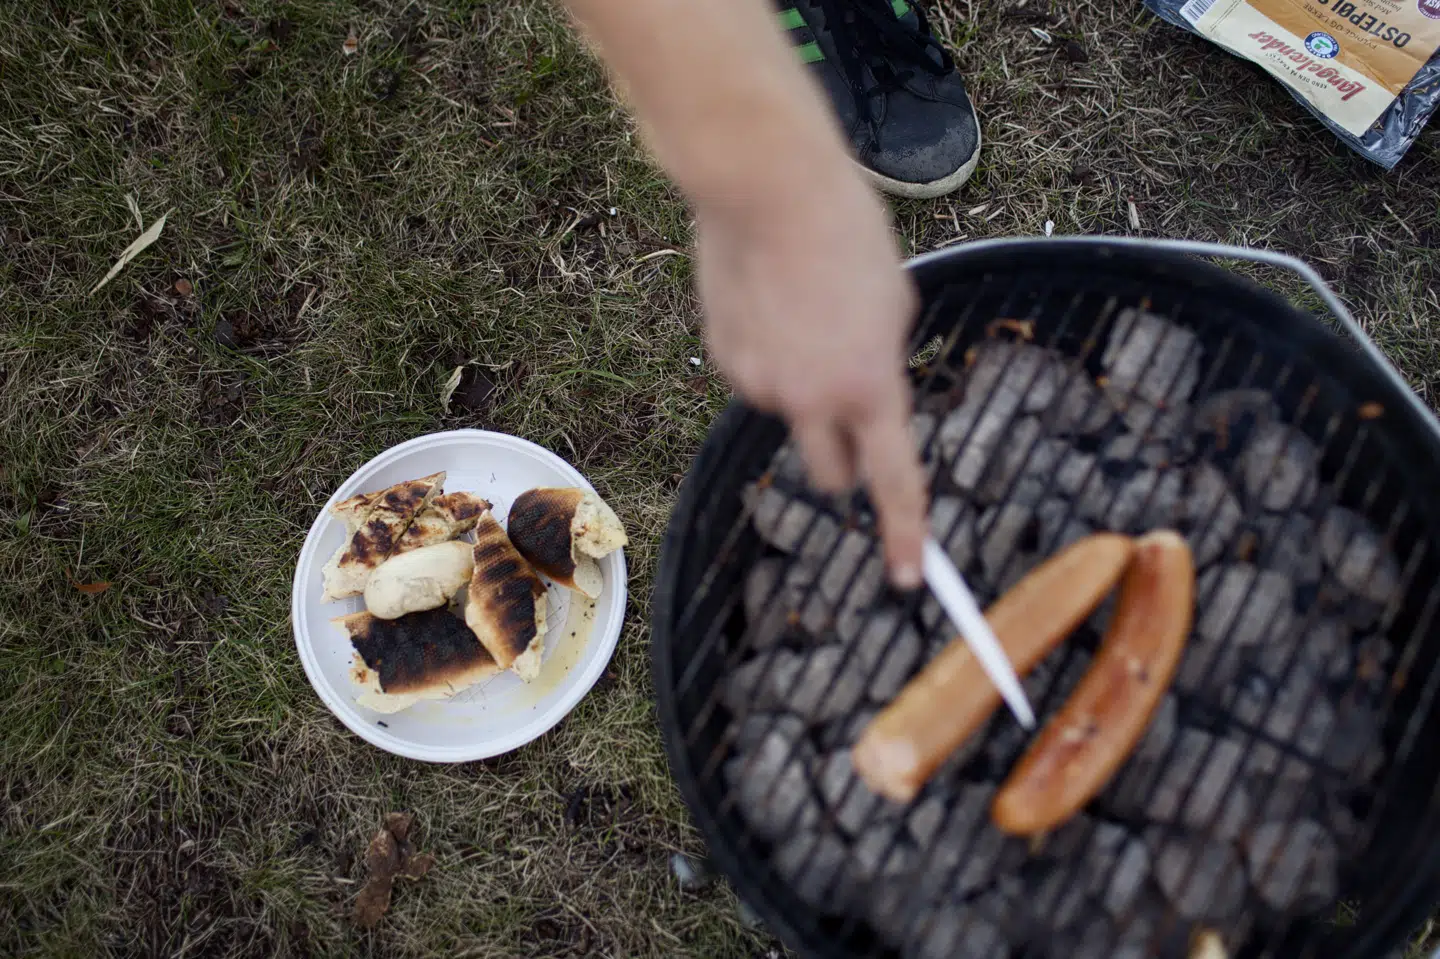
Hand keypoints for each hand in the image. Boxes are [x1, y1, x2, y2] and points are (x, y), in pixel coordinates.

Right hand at [697, 166, 926, 588]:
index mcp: (870, 387)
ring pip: (788, 415)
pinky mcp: (724, 358)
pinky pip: (754, 379)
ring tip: (803, 316)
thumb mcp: (895, 302)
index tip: (911, 576)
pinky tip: (769, 304)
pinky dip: (765, 357)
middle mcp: (812, 400)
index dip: (906, 534)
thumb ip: (882, 364)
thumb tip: (862, 392)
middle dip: (843, 460)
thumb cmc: (846, 232)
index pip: (894, 483)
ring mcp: (760, 384)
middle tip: (847, 413)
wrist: (768, 189)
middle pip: (831, 474)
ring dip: (800, 391)